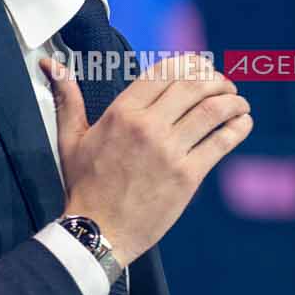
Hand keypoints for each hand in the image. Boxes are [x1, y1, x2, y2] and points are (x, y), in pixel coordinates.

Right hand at [40, 49, 252, 268]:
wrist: (97, 231)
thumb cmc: (84, 186)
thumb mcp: (70, 138)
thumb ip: (67, 97)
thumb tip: (51, 64)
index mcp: (122, 112)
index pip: (164, 71)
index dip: (189, 63)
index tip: (201, 67)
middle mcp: (148, 126)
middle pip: (193, 85)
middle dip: (216, 79)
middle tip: (225, 84)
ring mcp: (170, 150)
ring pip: (213, 109)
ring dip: (233, 100)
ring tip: (239, 102)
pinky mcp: (188, 176)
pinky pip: (222, 141)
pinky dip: (238, 127)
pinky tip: (243, 122)